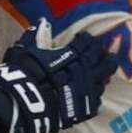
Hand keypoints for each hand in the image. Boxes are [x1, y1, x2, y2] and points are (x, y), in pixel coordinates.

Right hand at [0, 20, 117, 132]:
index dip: (87, 40)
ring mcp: (87, 91)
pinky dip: (94, 97)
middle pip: (105, 61)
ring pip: (103, 82)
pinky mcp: (85, 110)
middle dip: (106, 56)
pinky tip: (91, 95)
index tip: (84, 39)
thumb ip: (34, 35)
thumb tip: (42, 22)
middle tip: (106, 54)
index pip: (88, 43)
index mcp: (73, 54)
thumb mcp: (25, 49)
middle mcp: (86, 71)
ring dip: (101, 77)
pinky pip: (96, 102)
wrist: (26, 104)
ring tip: (101, 75)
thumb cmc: (25, 73)